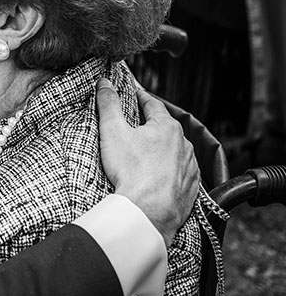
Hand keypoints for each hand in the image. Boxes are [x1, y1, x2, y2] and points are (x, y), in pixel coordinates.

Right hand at [96, 78, 198, 248]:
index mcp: (167, 127)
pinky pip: (179, 173)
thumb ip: (108, 104)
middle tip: (135, 124)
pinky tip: (156, 175)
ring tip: (144, 152)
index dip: (140, 97)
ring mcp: (189, 167)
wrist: (149, 212)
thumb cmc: (132, 171)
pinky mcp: (190, 188)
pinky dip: (169, 170)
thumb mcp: (113, 132)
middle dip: (151, 124)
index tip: (133, 94)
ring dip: (162, 148)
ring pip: (174, 151)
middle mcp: (183, 145)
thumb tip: (104, 83)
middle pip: (165, 127)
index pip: (152, 104)